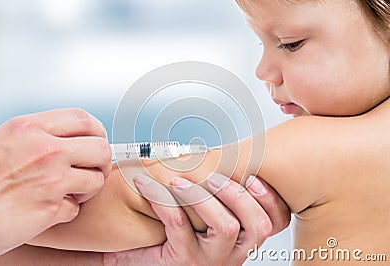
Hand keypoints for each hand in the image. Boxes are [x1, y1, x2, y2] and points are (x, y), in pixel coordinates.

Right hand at [0, 108, 111, 255]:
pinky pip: (76, 208)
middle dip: (101, 161)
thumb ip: (41, 134)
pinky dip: (67, 210)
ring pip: (96, 180)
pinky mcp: (50, 209)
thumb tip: (72, 136)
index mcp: (31, 128)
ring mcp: (51, 180)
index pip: (83, 119)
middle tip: (92, 169)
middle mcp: (45, 151)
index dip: (97, 131)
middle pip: (101, 148)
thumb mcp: (8, 139)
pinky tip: (51, 208)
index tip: (97, 140)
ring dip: (88, 188)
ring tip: (71, 190)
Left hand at [103, 173, 289, 265]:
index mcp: (242, 240)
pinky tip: (148, 188)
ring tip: (180, 183)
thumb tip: (213, 153)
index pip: (275, 222)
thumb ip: (217, 197)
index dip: (271, 199)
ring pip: (226, 227)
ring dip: (205, 197)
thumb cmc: (174, 239)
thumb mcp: (203, 220)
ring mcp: (210, 259)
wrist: (147, 263)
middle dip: (239, 194)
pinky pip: (180, 226)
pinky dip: (164, 201)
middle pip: (259, 226)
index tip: (253, 177)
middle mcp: (233, 253)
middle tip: (214, 178)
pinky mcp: (183, 260)